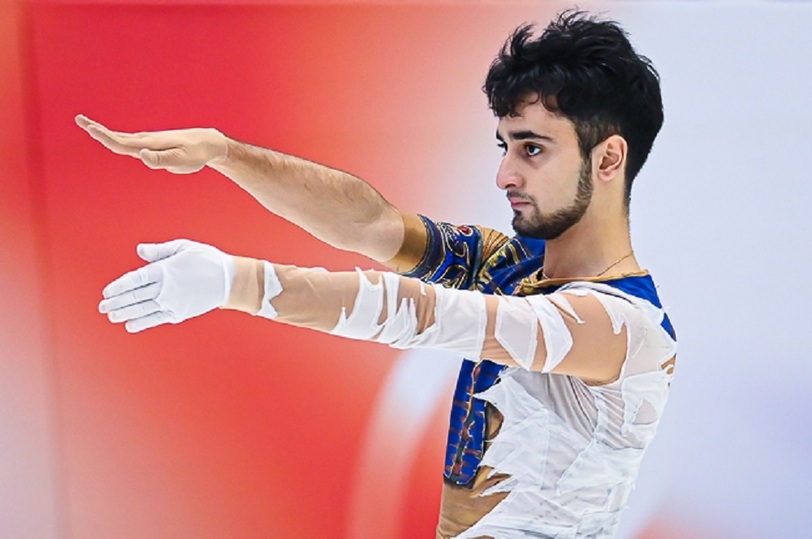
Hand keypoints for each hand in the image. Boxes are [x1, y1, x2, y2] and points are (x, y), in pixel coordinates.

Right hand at [75, 115, 227, 173]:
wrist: (208, 143)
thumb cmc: (196, 154)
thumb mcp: (182, 161)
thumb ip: (162, 160)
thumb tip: (142, 156)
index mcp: (150, 145)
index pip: (122, 143)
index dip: (104, 137)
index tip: (89, 128)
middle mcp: (148, 141)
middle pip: (118, 137)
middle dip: (98, 130)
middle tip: (79, 119)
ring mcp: (150, 141)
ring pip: (123, 138)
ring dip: (105, 134)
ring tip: (90, 127)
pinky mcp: (155, 144)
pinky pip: (132, 142)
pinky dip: (118, 139)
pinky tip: (114, 139)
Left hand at [99, 239, 234, 332]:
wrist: (229, 280)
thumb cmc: (207, 260)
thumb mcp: (183, 247)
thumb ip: (159, 251)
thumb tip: (140, 251)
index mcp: (164, 270)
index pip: (134, 279)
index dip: (118, 287)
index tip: (107, 292)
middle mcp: (165, 288)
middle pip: (134, 296)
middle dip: (116, 302)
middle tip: (103, 307)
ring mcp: (171, 302)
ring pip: (142, 309)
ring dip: (125, 313)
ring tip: (112, 316)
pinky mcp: (179, 313)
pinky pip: (156, 319)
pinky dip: (142, 323)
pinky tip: (130, 325)